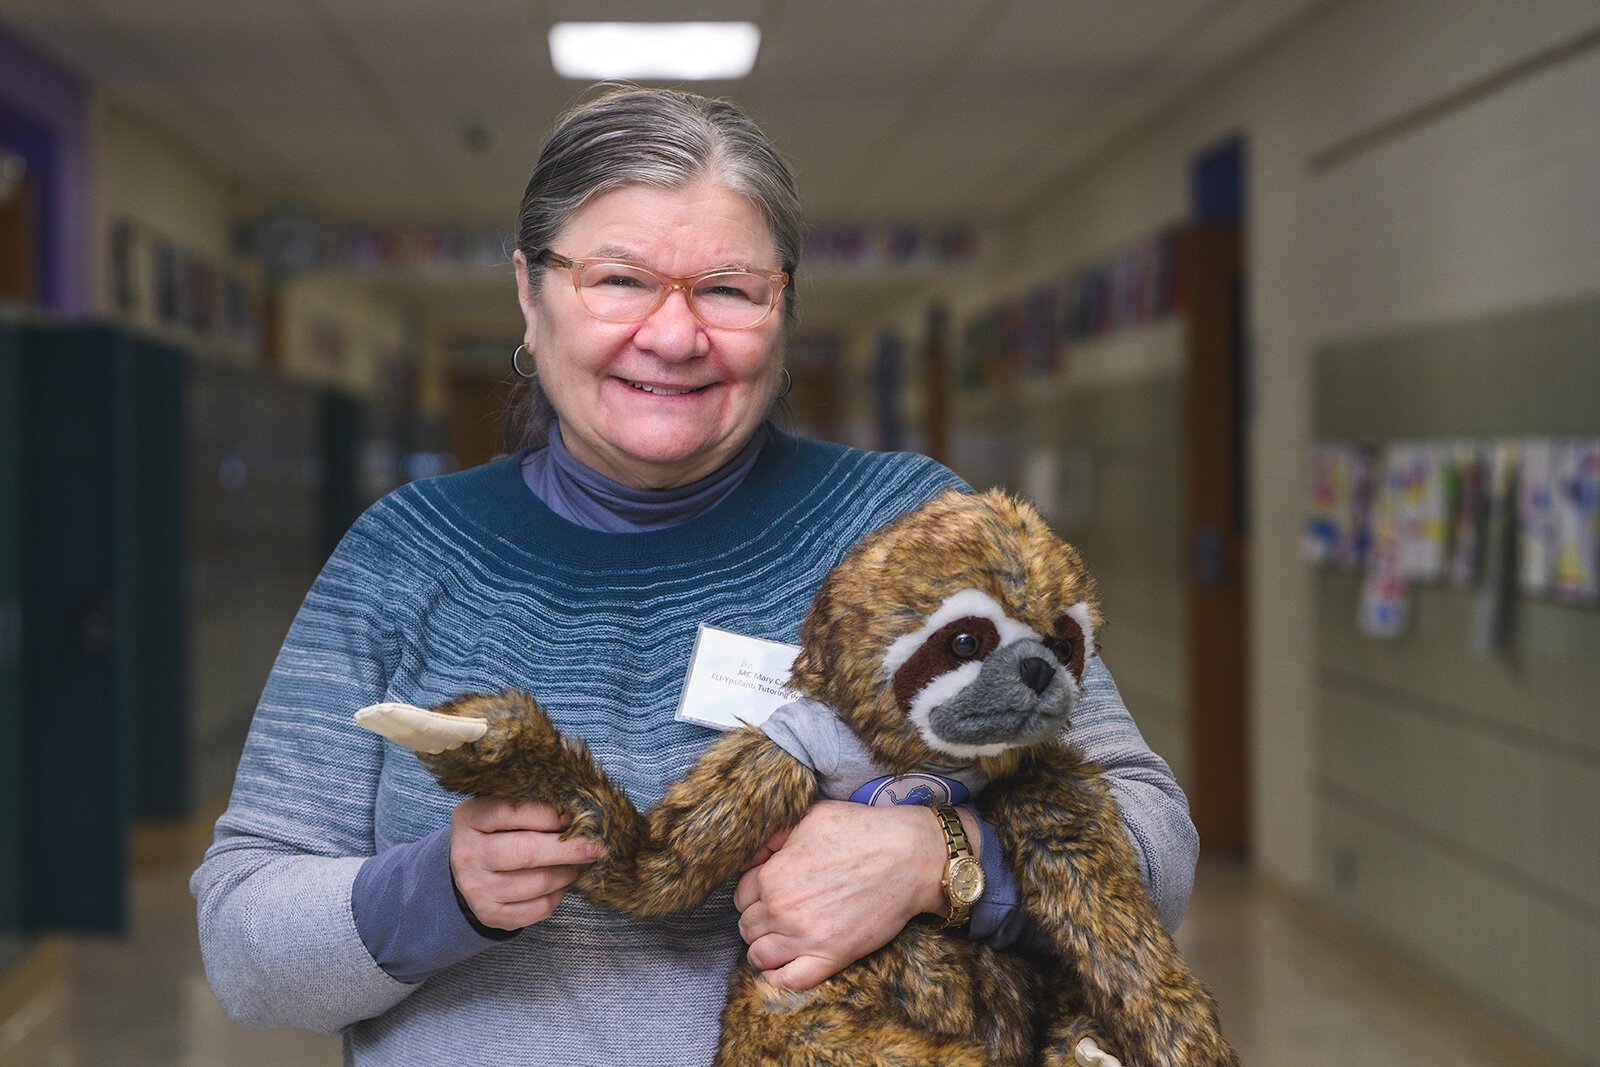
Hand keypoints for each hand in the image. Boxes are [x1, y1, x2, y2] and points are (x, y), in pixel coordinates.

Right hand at [449, 797, 603, 930]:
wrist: (469, 867)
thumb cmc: (496, 830)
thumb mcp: (504, 809)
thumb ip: (532, 806)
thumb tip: (578, 814)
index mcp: (470, 819)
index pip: (513, 812)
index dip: (549, 815)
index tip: (576, 817)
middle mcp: (467, 854)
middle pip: (526, 852)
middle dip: (568, 849)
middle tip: (594, 847)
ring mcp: (476, 888)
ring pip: (537, 883)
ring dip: (566, 874)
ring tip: (575, 865)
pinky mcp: (490, 915)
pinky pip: (537, 909)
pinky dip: (557, 896)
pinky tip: (559, 884)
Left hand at [732, 800, 971, 990]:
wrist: (908, 857)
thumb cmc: (861, 831)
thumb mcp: (810, 817)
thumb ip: (773, 837)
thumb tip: (749, 857)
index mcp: (773, 875)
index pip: (741, 895)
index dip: (753, 893)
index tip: (767, 893)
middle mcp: (781, 909)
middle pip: (747, 927)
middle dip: (758, 920)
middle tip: (777, 914)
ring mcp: (805, 937)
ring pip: (759, 956)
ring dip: (764, 949)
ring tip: (778, 940)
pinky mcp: (831, 957)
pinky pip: (788, 981)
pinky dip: (778, 978)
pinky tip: (781, 969)